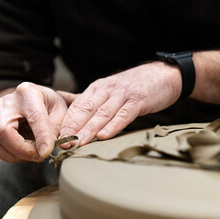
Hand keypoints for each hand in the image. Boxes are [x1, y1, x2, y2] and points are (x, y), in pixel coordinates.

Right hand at [0, 82, 67, 162]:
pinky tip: (9, 153)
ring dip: (11, 155)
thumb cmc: (49, 104)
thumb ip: (57, 128)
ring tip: (28, 154)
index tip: (47, 152)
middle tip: (39, 156)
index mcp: (29, 93)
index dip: (41, 138)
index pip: (34, 118)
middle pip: (3, 132)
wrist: (34, 98)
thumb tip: (50, 148)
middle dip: (22, 151)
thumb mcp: (61, 110)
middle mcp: (7, 102)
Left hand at [58, 61, 181, 146]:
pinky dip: (113, 125)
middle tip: (63, 143)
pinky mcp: (138, 100)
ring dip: (89, 129)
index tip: (56, 137)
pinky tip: (104, 136)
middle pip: (87, 109)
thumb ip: (86, 97)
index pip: (77, 106)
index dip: (66, 122)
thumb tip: (61, 97)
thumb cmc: (133, 86)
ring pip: (102, 113)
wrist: (163, 74)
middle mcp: (107, 89)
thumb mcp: (107, 88)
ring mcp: (123, 94)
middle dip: (74, 127)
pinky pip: (123, 114)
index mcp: (97, 88)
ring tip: (79, 142)